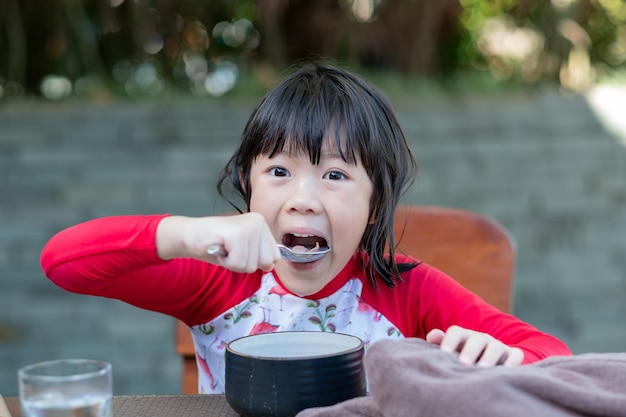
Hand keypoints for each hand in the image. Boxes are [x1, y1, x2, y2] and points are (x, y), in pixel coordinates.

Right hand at [157, 212, 281, 272]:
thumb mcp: (244, 250)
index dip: (255, 261)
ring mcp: (249, 226)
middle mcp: (258, 222)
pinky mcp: (236, 233)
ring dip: (234, 263)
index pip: (275, 257)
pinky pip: (239, 263)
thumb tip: (271, 265)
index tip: (238, 251)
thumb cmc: (215, 244)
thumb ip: (259, 255)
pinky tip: (219, 249)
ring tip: (224, 249)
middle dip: (245, 263)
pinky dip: (226, 262)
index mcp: (262, 224)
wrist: (188, 235)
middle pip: (266, 262)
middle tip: (230, 250)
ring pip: (251, 265)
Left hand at [426, 325, 523, 366]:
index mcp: (464, 336)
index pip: (456, 331)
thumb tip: (432, 336)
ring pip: (495, 347)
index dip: (450, 340)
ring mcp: (498, 346)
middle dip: (470, 350)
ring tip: (482, 369)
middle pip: (476, 339)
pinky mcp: (512, 355)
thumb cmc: (463, 358)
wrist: (488, 362)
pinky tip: (505, 371)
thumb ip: (441, 343)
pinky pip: (516, 355)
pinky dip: (512, 361)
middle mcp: (481, 338)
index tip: (444, 352)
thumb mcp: (452, 351)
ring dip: (489, 357)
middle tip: (463, 363)